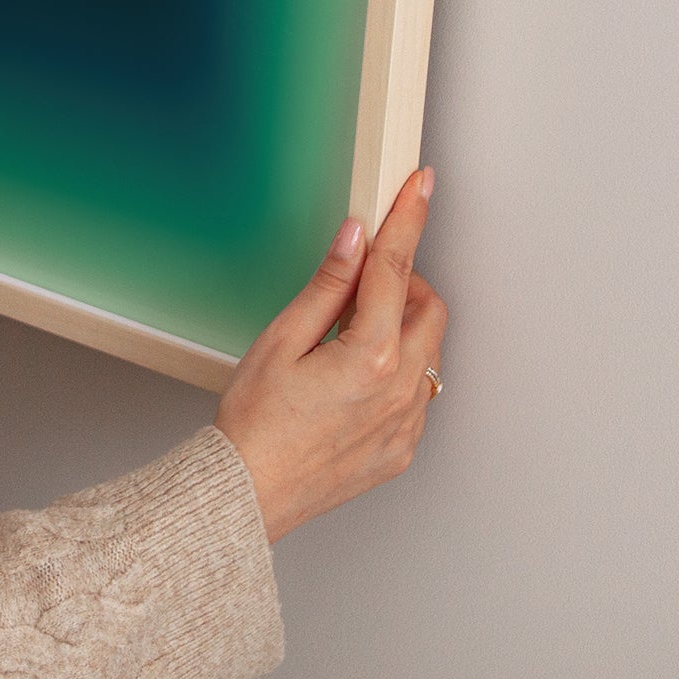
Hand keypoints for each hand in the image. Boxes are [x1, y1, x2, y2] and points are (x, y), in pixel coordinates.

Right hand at [214, 167, 447, 543]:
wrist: (249, 492)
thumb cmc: (254, 420)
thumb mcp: (280, 339)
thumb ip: (326, 286)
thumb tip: (354, 239)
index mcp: (370, 356)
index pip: (397, 267)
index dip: (409, 218)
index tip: (422, 186)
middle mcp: (401, 391)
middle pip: (429, 307)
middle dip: (404, 281)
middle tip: (360, 283)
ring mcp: (408, 424)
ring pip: (429, 352)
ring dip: (402, 326)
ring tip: (347, 337)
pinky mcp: (403, 448)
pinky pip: (418, 392)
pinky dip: (396, 369)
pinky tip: (351, 379)